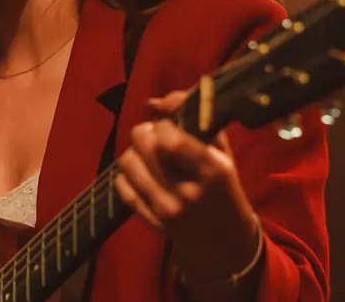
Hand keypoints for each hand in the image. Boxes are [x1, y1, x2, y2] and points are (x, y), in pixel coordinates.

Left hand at [113, 89, 259, 276]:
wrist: (222, 241)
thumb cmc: (222, 188)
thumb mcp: (221, 154)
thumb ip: (196, 121)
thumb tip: (156, 102)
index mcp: (212, 171)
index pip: (171, 138)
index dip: (164, 124)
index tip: (170, 126)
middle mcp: (187, 191)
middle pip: (145, 144)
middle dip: (146, 132)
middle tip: (156, 137)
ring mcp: (166, 209)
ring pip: (128, 162)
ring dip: (135, 152)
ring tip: (149, 156)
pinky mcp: (150, 220)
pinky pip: (122, 185)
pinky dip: (127, 174)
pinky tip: (142, 175)